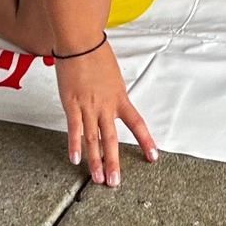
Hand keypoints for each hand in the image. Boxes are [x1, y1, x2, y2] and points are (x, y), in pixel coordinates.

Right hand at [55, 40, 157, 186]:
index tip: (153, 157)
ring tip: (97, 179)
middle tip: (115, 183)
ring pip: (93, 139)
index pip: (137, 123)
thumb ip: (112, 93)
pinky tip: (75, 160)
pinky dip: (74, 145)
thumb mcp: (113, 76)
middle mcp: (106, 105)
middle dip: (114, 162)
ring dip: (95, 161)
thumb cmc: (96, 55)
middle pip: (111, 139)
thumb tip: (112, 105)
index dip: (145, 141)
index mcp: (120, 97)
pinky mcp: (71, 104)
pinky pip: (74, 129)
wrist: (80, 42)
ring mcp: (88, 106)